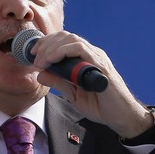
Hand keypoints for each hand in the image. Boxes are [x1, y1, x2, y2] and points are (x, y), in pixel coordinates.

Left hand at [31, 31, 154, 137]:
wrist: (121, 117)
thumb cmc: (101, 106)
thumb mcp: (73, 94)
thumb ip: (58, 82)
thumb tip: (40, 74)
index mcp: (85, 59)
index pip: (64, 40)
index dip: (46, 42)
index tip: (33, 53)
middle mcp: (92, 54)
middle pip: (65, 36)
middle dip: (45, 43)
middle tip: (34, 57)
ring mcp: (97, 58)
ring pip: (71, 39)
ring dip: (51, 48)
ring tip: (40, 61)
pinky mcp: (100, 65)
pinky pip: (80, 49)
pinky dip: (62, 51)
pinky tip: (52, 61)